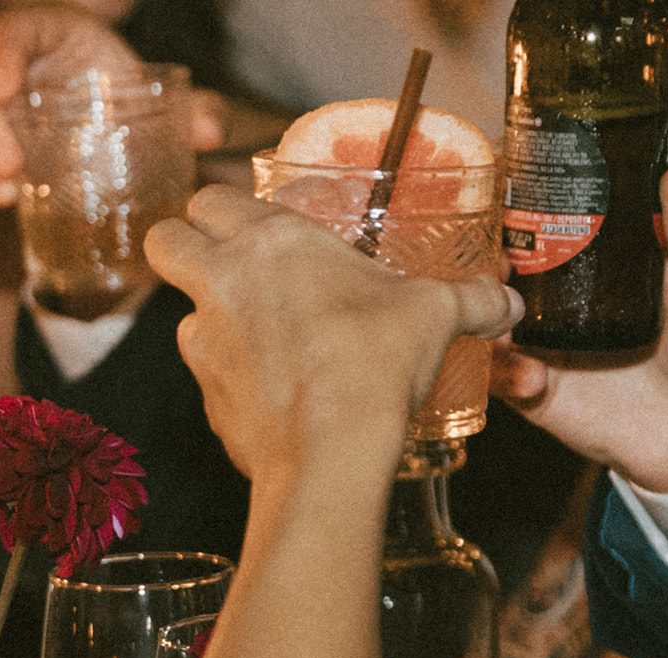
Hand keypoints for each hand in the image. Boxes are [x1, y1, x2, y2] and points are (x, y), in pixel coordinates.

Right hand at [0, 5, 225, 206]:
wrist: (79, 89)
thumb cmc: (111, 87)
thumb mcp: (148, 92)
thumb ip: (188, 110)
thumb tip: (213, 133)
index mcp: (44, 31)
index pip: (10, 30)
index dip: (1, 55)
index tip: (8, 91)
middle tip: (12, 172)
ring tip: (1, 195)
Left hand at [145, 186, 520, 484]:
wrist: (330, 449)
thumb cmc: (375, 363)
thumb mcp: (434, 314)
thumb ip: (470, 298)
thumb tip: (505, 303)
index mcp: (268, 240)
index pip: (208, 196)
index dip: (220, 207)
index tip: (246, 222)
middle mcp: (221, 282)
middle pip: (162, 238)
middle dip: (181, 243)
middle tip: (219, 260)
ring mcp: (201, 340)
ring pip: (180, 310)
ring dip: (210, 315)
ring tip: (263, 335)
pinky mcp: (202, 393)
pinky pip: (204, 371)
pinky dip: (229, 373)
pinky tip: (271, 387)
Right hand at [493, 167, 667, 492]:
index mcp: (598, 261)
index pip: (544, 224)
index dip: (518, 210)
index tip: (505, 199)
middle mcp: (561, 299)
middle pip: (500, 271)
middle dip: (485, 265)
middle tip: (495, 264)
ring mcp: (543, 345)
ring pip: (487, 323)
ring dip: (481, 318)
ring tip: (501, 322)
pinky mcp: (535, 391)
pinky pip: (501, 379)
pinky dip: (508, 376)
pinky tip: (533, 375)